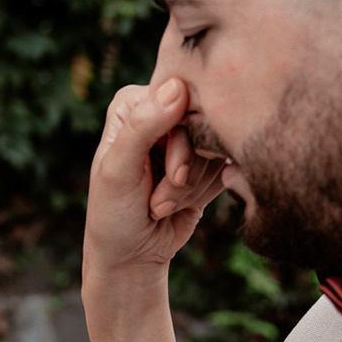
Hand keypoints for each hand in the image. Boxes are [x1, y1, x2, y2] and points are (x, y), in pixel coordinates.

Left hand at [84, 78, 228, 275]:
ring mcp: (185, 136)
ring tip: (160, 207)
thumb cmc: (114, 214)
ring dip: (193, 187)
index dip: (183, 141)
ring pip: (216, 149)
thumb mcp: (119, 171)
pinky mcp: (206, 160)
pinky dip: (206, 192)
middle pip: (204, 123)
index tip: (173, 175)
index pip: (180, 99)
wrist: (131, 256)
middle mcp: (161, 113)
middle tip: (158, 203)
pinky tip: (181, 206)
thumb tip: (177, 85)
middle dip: (186, 171)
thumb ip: (142, 127)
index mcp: (134, 104)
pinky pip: (227, 166)